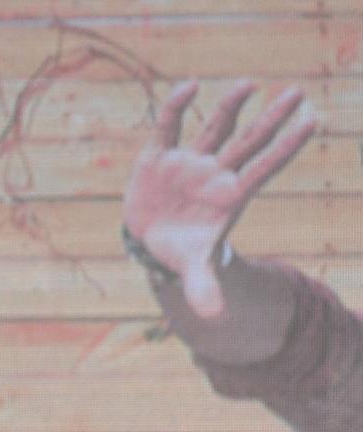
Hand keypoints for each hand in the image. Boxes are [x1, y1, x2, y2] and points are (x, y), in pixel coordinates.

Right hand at [123, 79, 317, 318]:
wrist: (150, 239)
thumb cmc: (181, 250)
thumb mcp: (193, 267)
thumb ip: (204, 286)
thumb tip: (215, 315)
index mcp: (230, 195)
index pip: (265, 166)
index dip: (287, 146)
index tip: (312, 122)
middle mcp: (215, 172)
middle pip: (249, 141)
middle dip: (273, 119)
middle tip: (297, 93)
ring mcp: (189, 161)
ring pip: (214, 127)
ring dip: (230, 106)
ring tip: (249, 85)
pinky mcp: (159, 156)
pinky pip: (168, 127)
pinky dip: (176, 107)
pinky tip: (189, 88)